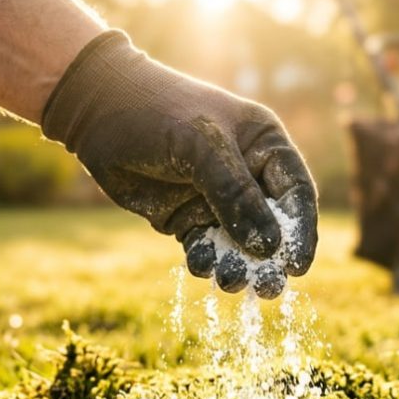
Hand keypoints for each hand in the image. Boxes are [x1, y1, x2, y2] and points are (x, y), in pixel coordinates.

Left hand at [42, 31, 317, 295]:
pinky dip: (205, 261)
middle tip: (269, 288)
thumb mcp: (203, 149)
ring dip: (237, 264)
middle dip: (270, 258)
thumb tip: (269, 246)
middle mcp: (246, 173)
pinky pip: (205, 247)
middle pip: (271, 225)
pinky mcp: (185, 216)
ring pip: (238, 242)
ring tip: (230, 282)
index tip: (297, 266)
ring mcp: (215, 198)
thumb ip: (236, 196)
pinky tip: (199, 266)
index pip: (295, 193)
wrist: (98, 110)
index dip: (301, 231)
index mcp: (264, 145)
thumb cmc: (159, 114)